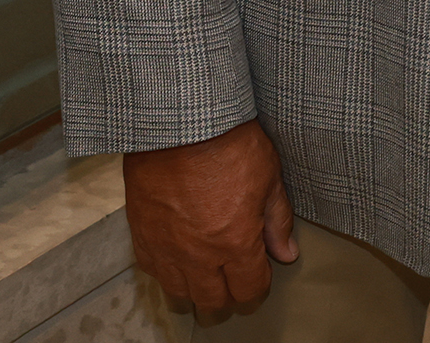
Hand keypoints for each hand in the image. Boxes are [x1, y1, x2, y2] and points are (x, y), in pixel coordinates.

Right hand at [123, 118, 297, 313]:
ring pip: (181, 296)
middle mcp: (199, 257)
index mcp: (236, 243)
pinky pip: (155, 275)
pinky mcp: (142, 239)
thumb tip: (287, 254)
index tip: (260, 279)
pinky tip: (181, 262)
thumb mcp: (269, 178)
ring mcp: (166, 251)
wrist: (179, 125)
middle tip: (235, 284)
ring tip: (208, 280)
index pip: (248, 290)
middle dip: (229, 299)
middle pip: (214, 303)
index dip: (258, 290)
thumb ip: (277, 221)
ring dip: (197, 293)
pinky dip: (170, 275)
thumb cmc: (230, 144)